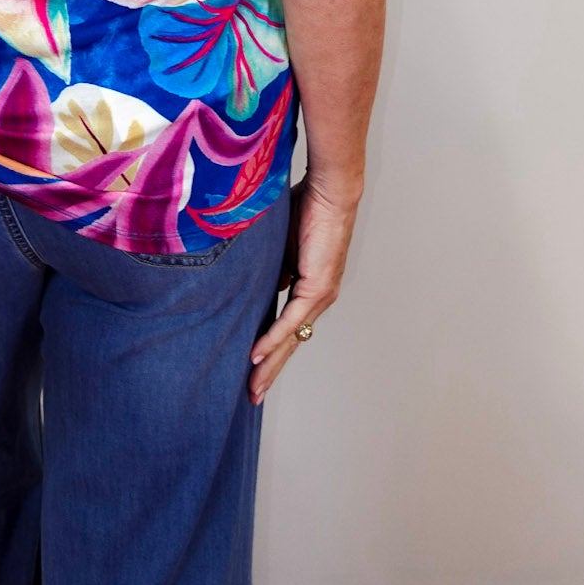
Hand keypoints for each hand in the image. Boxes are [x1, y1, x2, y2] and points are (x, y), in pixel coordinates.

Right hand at [247, 172, 360, 404]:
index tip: (253, 368)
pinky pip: (291, 320)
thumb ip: (273, 267)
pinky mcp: (317, 287)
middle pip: (291, 342)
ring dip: (270, 364)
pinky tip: (256, 355)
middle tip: (253, 394)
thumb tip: (260, 286)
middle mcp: (319, 298)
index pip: (289, 328)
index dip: (271, 349)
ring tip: (253, 387)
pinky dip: (272, 338)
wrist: (330, 190)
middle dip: (271, 370)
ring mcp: (320, 295)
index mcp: (311, 288)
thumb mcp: (281, 244)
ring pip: (291, 338)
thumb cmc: (308, 206)